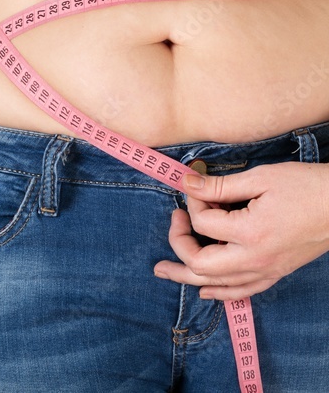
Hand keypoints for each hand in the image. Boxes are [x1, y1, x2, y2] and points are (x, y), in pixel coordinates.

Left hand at [153, 161, 328, 299]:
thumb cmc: (308, 187)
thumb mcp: (261, 178)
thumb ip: (219, 186)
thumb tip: (186, 184)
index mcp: (250, 233)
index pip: (203, 224)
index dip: (192, 203)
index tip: (195, 186)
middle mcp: (255, 258)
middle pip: (199, 264)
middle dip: (177, 243)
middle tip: (174, 221)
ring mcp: (266, 270)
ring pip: (216, 283)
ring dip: (186, 276)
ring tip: (163, 270)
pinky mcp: (276, 273)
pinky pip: (242, 291)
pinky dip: (219, 291)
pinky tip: (204, 290)